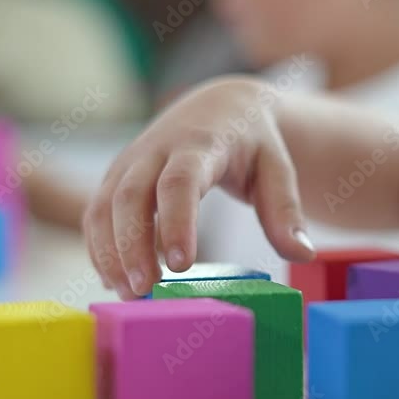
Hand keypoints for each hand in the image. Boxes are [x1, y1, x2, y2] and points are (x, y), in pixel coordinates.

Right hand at [83, 77, 316, 299]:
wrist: (220, 105)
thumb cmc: (253, 143)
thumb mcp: (278, 168)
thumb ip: (286, 210)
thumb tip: (302, 252)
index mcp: (201, 144)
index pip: (180, 181)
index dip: (175, 221)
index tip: (179, 265)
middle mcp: (157, 149)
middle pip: (130, 195)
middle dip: (131, 245)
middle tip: (144, 290)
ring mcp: (131, 161)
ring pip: (104, 204)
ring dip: (109, 251)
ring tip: (128, 293)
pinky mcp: (116, 176)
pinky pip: (96, 211)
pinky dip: (100, 247)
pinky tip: (115, 279)